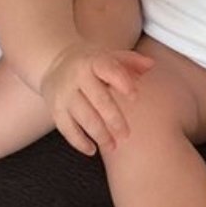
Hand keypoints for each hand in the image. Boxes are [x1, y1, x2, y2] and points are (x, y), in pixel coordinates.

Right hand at [40, 42, 154, 154]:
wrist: (55, 64)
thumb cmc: (91, 64)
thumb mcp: (110, 57)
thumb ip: (132, 61)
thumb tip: (150, 64)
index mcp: (94, 62)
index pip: (109, 70)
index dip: (122, 83)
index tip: (134, 97)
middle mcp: (77, 78)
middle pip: (98, 100)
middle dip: (114, 119)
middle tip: (126, 134)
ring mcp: (65, 95)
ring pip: (83, 118)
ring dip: (100, 135)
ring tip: (113, 146)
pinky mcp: (56, 110)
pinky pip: (67, 129)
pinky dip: (79, 142)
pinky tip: (92, 150)